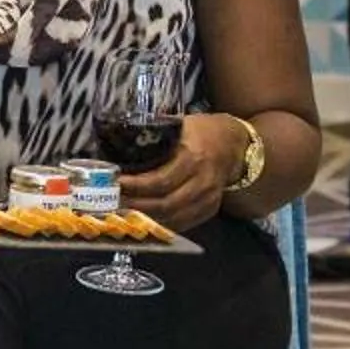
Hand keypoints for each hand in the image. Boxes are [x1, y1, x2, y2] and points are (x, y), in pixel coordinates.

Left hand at [118, 112, 247, 233]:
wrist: (234, 144)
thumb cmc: (202, 131)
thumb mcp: (181, 125)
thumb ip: (158, 135)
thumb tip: (122, 139)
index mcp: (193, 157)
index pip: (160, 180)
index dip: (136, 186)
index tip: (117, 183)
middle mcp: (203, 181)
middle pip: (165, 204)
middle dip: (137, 206)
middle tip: (115, 201)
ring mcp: (209, 198)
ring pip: (173, 217)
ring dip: (147, 217)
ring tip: (126, 211)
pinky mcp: (210, 208)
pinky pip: (184, 223)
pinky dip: (163, 223)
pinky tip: (146, 218)